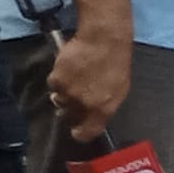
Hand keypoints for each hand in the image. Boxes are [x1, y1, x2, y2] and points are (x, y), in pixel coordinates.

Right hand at [48, 28, 130, 144]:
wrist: (103, 39)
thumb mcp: (120, 89)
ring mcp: (68, 92)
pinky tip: (68, 69)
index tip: (76, 130)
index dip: (80, 133)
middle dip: (71, 109)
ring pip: (59, 99)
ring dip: (63, 93)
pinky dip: (58, 79)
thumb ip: (106, 105)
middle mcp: (83, 104)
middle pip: (69, 115)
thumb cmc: (116, 62)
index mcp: (103, 108)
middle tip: (76, 96)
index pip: (86, 132)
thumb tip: (94, 115)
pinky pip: (53, 84)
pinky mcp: (56, 79)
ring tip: (73, 78)